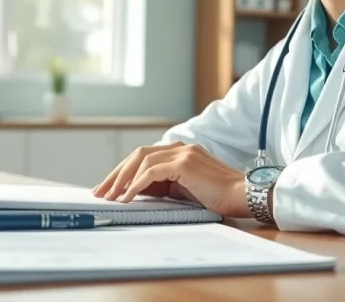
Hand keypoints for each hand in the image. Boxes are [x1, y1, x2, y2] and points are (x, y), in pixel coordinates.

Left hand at [91, 142, 251, 218]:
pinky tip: (128, 198)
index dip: (123, 171)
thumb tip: (136, 192)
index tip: (109, 187)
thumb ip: (164, 185)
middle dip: (116, 174)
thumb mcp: (185, 189)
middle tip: (101, 191)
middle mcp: (180, 147)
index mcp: (181, 151)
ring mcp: (183, 153)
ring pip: (141, 160)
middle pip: (137, 154)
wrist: (243, 195)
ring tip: (111, 196)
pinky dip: (136, 185)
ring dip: (122, 179)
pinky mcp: (185, 164)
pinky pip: (151, 172)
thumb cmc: (218, 196)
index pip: (143, 156)